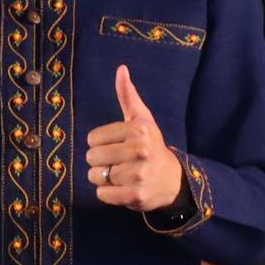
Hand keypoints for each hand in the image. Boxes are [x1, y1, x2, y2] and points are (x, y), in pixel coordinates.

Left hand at [86, 66, 183, 211]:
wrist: (173, 180)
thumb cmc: (150, 146)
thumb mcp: (141, 120)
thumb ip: (128, 95)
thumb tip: (121, 68)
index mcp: (138, 130)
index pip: (92, 138)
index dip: (100, 143)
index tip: (117, 145)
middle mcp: (139, 151)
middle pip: (91, 157)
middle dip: (100, 161)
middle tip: (118, 162)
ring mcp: (138, 174)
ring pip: (95, 176)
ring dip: (103, 178)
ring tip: (120, 175)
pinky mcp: (135, 195)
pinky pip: (102, 194)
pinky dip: (107, 193)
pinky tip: (121, 188)